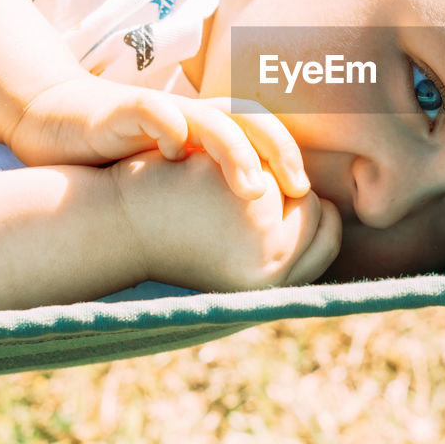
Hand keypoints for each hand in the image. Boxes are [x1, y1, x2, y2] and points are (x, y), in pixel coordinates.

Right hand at [5, 74, 310, 198]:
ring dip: (235, 150)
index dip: (289, 160)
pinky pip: (151, 111)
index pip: (263, 135)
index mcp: (209, 130)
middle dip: (278, 152)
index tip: (310, 200)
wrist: (59, 124)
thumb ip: (214, 196)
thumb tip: (265, 232)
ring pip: (209, 118)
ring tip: (252, 187)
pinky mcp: (122, 111)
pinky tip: (177, 154)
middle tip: (297, 191)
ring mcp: (160, 112)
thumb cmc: (123, 161)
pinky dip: (168, 126)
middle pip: (249, 119)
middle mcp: (192, 116)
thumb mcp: (176, 180)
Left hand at [110, 151, 341, 290]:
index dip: (315, 219)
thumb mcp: (237, 250)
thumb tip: (328, 213)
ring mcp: (259, 233)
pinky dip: (246, 156)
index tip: (289, 202)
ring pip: (296, 183)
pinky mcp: (245, 197)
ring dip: (268, 174)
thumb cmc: (177, 231)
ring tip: (223, 190)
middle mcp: (270, 270)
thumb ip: (278, 242)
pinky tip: (209, 173)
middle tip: (253, 193)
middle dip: (294, 196)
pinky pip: (270, 161)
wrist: (116, 220)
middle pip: (320, 213)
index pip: (327, 244)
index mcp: (269, 287)